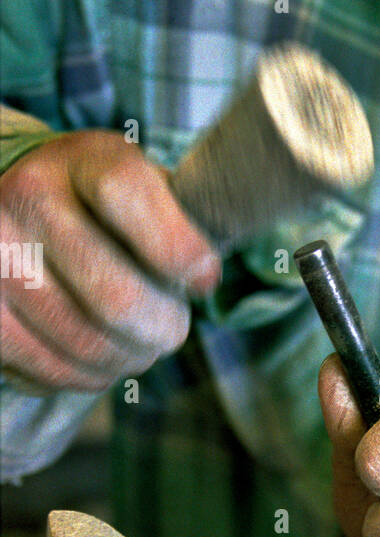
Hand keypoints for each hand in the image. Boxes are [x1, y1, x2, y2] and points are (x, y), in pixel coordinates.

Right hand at [0, 129, 220, 392]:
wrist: (12, 206)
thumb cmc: (100, 205)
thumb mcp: (140, 182)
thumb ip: (179, 218)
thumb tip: (203, 278)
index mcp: (79, 160)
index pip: (128, 196)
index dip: (181, 251)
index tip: (202, 277)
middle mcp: (25, 201)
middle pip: (118, 299)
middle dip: (163, 329)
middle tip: (171, 328)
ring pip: (89, 347)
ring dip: (130, 358)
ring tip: (138, 344)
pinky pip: (53, 372)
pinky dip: (90, 376)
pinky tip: (98, 356)